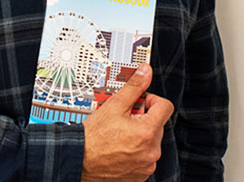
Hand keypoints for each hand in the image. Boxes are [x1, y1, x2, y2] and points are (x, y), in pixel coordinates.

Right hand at [81, 63, 173, 180]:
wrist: (78, 160)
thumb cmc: (93, 137)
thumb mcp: (114, 105)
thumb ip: (134, 86)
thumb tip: (146, 72)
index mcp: (148, 132)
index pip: (165, 107)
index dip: (152, 100)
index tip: (140, 102)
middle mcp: (151, 151)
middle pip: (157, 124)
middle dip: (144, 118)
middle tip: (124, 118)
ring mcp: (146, 165)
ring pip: (151, 141)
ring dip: (140, 135)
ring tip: (120, 134)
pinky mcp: (140, 176)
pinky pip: (145, 157)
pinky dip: (136, 151)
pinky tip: (120, 147)